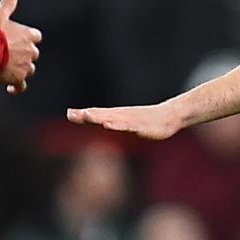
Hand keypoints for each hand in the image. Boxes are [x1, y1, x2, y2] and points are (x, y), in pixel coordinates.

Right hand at [0, 0, 41, 93]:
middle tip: (11, 53)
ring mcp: (25, 66)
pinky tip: (10, 88)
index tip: (21, 39)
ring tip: (9, 68)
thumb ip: (8, 4)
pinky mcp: (17, 78)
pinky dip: (17, 87)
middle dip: (25, 54)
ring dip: (21, 69)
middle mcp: (30, 51)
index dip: (29, 38)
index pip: (36, 37)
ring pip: (29, 69)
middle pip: (33, 54)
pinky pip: (21, 86)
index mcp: (28, 35)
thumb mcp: (0, 14)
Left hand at [66, 101, 184, 140]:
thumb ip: (115, 122)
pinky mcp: (141, 126)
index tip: (69, 113)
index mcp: (117, 115)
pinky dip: (116, 125)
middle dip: (87, 115)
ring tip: (86, 116)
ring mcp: (131, 120)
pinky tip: (108, 124)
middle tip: (71, 113)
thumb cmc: (147, 120)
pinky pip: (127, 126)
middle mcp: (122, 115)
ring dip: (98, 117)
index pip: (98, 114)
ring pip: (112, 118)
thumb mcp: (129, 122)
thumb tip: (104, 123)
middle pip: (101, 114)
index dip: (83, 114)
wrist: (169, 116)